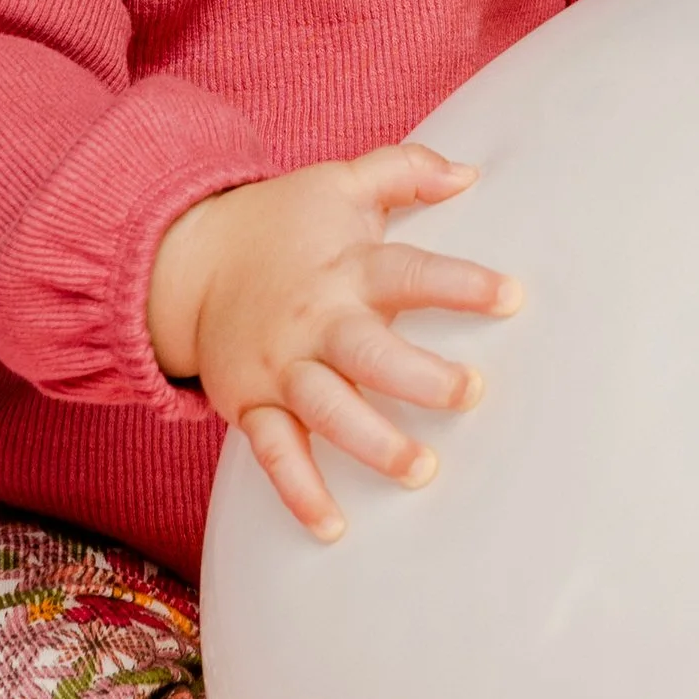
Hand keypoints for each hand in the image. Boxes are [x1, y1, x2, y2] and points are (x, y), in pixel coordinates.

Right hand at [146, 144, 521, 540]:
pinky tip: (332, 528)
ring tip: (420, 470)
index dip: (460, 283)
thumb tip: (470, 174)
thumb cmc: (280, 224)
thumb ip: (404, 171)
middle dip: (419, 375)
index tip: (511, 297)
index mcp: (346, 269)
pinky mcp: (252, 405)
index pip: (410, 272)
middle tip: (470, 392)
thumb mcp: (339, 184)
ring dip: (372, 442)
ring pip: (327, 409)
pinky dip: (300, 492)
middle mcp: (315, 321)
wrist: (186, 262)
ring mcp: (282, 368)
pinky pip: (275, 454)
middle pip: (369, 351)